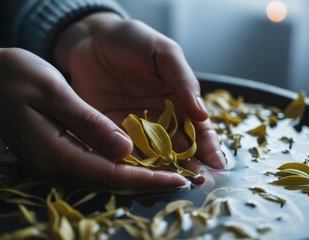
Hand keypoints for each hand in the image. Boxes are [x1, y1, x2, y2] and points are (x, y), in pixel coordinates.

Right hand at [0, 45, 187, 190]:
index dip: (148, 179)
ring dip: (137, 174)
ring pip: (103, 175)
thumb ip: (90, 124)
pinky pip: (92, 164)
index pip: (111, 174)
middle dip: (149, 181)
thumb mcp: (54, 93)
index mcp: (55, 154)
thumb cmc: (13, 77)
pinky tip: (137, 158)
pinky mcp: (53, 153)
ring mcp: (52, 162)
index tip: (179, 179)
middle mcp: (55, 166)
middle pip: (110, 181)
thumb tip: (126, 150)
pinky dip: (118, 163)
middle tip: (184, 179)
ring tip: (169, 171)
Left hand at [54, 13, 226, 186]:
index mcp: (179, 102)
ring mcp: (135, 129)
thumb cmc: (133, 41)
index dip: (210, 147)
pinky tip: (140, 176)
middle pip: (180, 149)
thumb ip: (183, 80)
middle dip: (192, 167)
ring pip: (154, 156)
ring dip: (164, 171)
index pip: (199, 129)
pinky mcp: (109, 132)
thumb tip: (202, 113)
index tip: (218, 164)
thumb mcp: (164, 54)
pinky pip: (123, 152)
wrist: (90, 40)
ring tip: (174, 184)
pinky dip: (131, 165)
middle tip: (200, 183)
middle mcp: (160, 120)